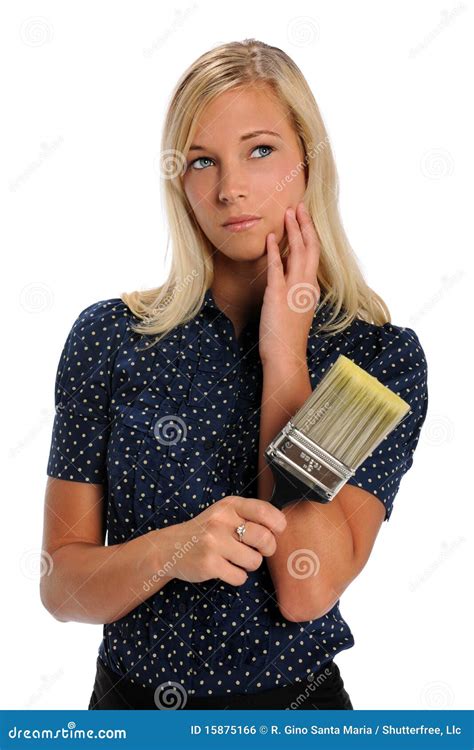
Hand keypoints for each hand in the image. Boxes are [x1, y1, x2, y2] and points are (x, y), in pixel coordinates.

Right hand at [161, 495, 286, 585]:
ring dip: (250, 565)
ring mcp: (214, 542)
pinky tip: (226, 569)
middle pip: (265, 539)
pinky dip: (237, 577)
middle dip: (267, 549)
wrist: (170, 547)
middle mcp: (221, 521)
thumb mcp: (224, 513)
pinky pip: (240, 577)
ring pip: (254, 561)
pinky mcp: (209, 563)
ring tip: (237, 560)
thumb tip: (282, 526)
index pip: (265, 511)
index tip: (275, 531)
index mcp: (229, 506)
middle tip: (258, 550)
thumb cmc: (205, 531)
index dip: (277, 525)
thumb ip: (249, 515)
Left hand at [259, 201, 320, 365]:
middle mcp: (306, 285)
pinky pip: (277, 268)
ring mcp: (294, 289)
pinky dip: (274, 250)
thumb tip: (289, 277)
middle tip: (299, 206)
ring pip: (298, 253)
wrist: (286, 355)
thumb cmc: (288, 337)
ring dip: (293, 231)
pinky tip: (270, 237)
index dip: (309, 234)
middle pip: (310, 248)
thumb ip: (295, 291)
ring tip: (288, 213)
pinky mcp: (277, 295)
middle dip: (305, 225)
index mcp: (311, 288)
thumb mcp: (296, 310)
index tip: (303, 218)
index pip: (314, 255)